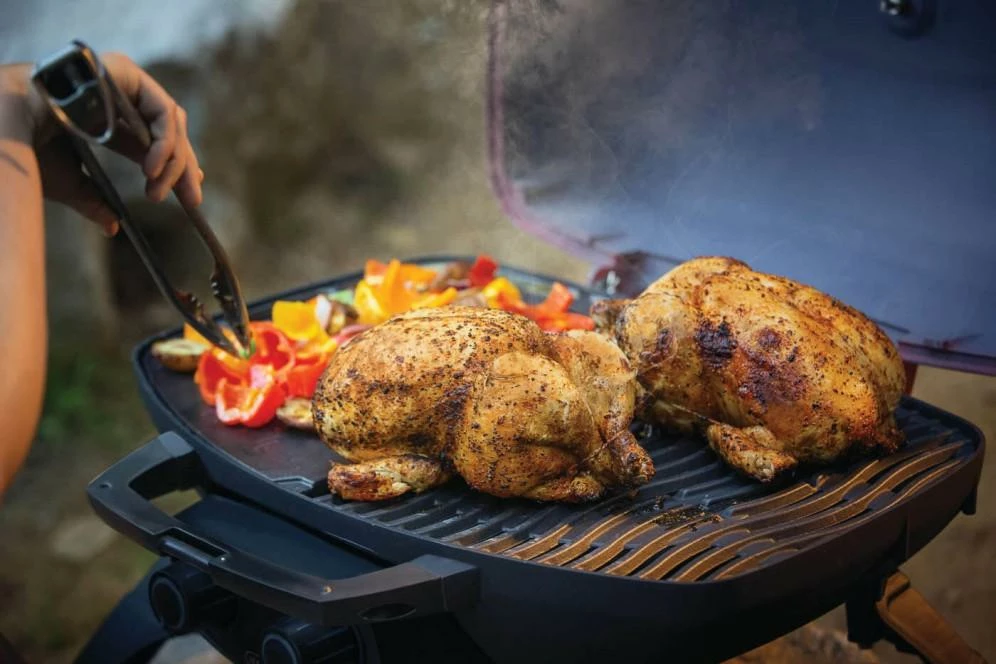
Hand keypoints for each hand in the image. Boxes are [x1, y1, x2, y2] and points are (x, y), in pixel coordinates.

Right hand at [0, 52, 203, 235]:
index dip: (174, 166)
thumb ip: (94, 201)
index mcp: (106, 118)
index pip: (153, 141)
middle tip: (192, 199)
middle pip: (167, 130)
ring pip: (169, 121)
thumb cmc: (29, 149)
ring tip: (158, 189)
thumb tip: (112, 227)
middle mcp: (117, 96)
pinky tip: (154, 167)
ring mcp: (122, 80)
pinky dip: (165, 140)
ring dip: (173, 159)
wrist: (8, 126)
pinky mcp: (125, 71)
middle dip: (182, 167)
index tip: (190, 195)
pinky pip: (160, 108)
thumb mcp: (69, 182)